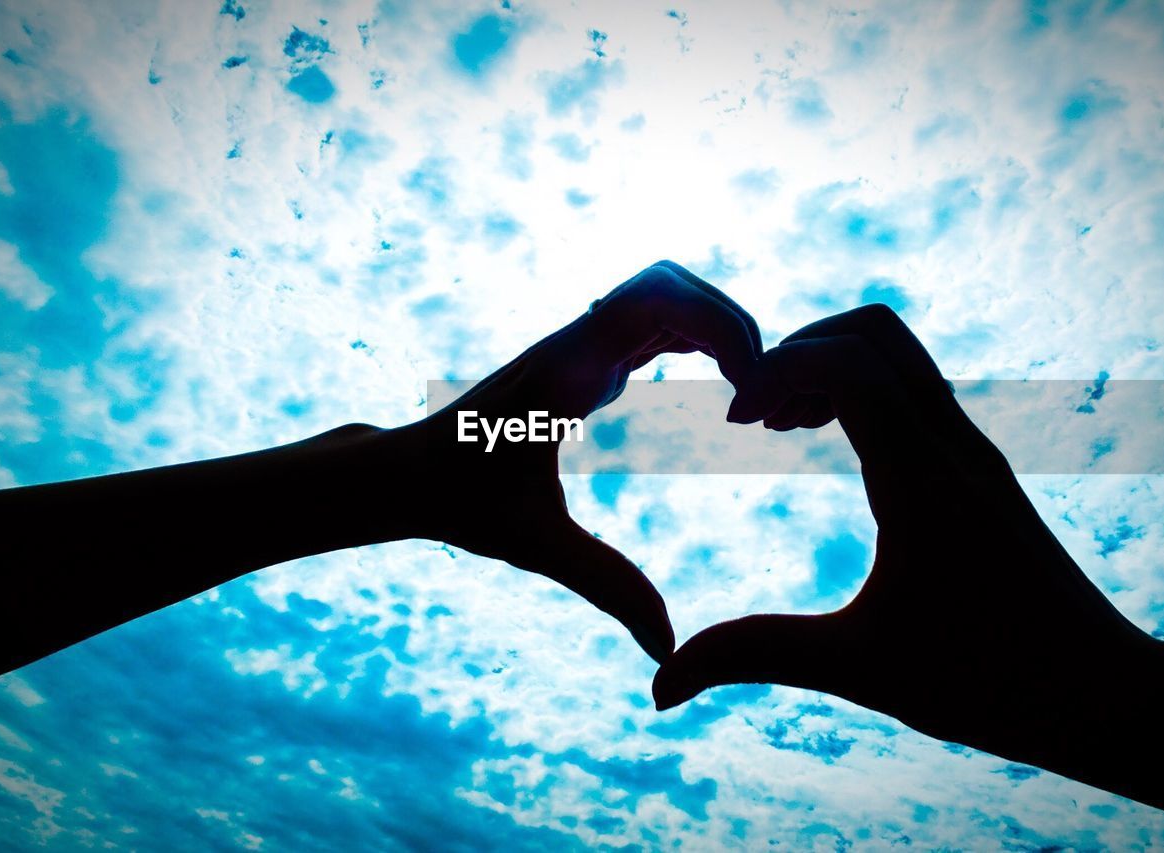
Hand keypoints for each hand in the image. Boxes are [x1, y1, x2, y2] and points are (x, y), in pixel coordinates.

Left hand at [404, 261, 761, 661]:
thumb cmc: (460, 504)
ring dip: (715, 326)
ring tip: (746, 393)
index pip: (656, 299)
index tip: (741, 404)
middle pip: (670, 282)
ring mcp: (577, 345)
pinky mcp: (581, 358)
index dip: (720, 330)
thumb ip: (609, 588)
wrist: (405, 473)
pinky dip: (695, 337)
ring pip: (662, 292)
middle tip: (757, 393)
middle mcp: (573, 344)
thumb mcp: (537, 548)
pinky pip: (650, 320)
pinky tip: (717, 386)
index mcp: (564, 371)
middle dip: (729, 323)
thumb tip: (670, 649)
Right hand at [652, 305, 1163, 792]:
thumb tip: (660, 687)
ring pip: (900, 354)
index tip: (734, 423)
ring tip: (781, 424)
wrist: (1105, 694)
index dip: (777, 370)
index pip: (848, 362)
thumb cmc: (989, 683)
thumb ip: (752, 657)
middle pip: (874, 331)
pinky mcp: (981, 468)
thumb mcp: (857, 669)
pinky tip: (831, 445)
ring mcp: (974, 451)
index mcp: (923, 479)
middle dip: (799, 350)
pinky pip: (915, 390)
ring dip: (830, 366)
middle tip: (754, 413)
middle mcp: (955, 447)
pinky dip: (861, 391)